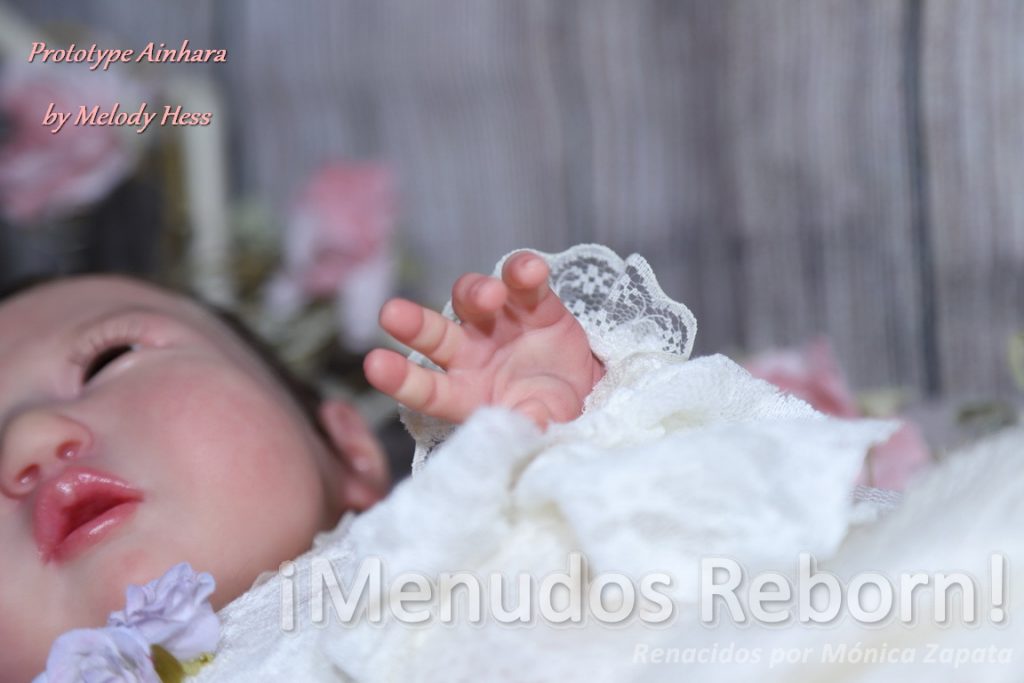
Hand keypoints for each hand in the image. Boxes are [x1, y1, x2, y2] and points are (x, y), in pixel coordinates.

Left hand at [364, 251, 604, 427]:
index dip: (401, 378)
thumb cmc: (547, 410)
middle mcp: (471, 353)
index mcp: (464, 392)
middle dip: (413, 323)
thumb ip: (530, 422)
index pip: (426, 388)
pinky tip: (529, 271)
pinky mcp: (531, 301)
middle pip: (434, 334)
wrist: (583, 388)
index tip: (375, 366)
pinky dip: (524, 271)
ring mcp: (498, 323)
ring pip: (471, 298)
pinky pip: (522, 281)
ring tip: (492, 296)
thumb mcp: (541, 424)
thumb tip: (528, 424)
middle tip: (391, 314)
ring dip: (476, 292)